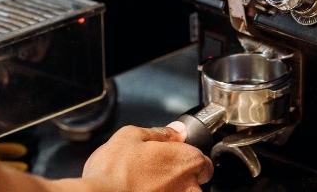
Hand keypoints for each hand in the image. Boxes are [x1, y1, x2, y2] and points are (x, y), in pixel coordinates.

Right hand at [81, 123, 212, 191]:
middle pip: (196, 184)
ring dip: (168, 191)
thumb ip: (159, 133)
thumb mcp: (130, 136)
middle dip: (179, 179)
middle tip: (154, 176)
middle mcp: (189, 188)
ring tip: (144, 188)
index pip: (203, 162)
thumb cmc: (113, 172)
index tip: (173, 159)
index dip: (187, 159)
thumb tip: (175, 131)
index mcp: (186, 161)